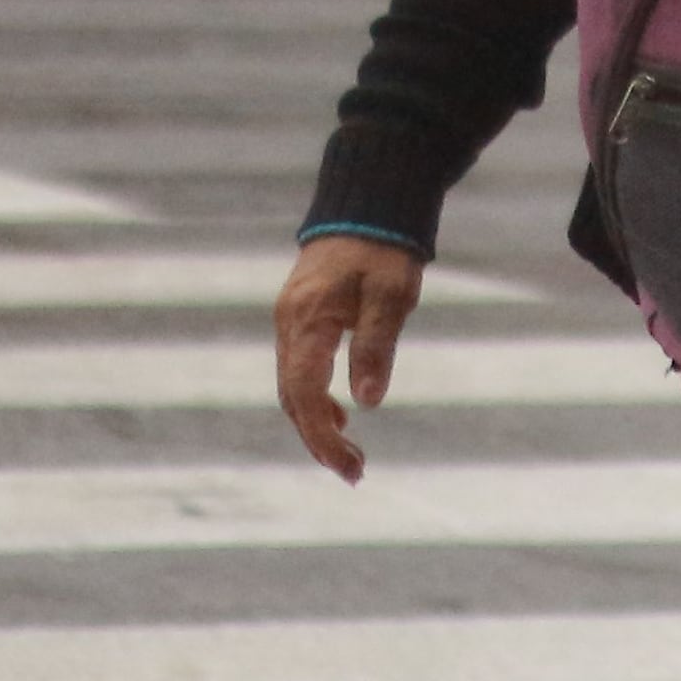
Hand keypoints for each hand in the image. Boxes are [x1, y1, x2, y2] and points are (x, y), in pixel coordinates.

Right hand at [276, 234, 423, 483]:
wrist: (365, 207)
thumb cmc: (384, 249)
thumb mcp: (391, 296)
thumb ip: (376, 346)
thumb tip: (368, 402)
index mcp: (308, 320)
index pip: (303, 392)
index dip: (321, 435)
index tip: (348, 467)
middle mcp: (289, 324)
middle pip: (291, 398)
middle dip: (319, 440)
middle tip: (355, 474)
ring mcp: (289, 322)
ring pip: (291, 387)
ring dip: (316, 424)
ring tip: (351, 457)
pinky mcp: (299, 319)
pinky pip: (297, 370)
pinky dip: (314, 400)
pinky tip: (340, 417)